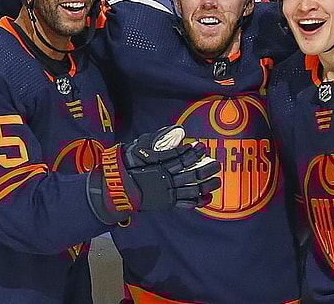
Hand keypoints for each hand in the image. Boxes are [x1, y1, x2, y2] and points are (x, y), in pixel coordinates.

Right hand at [87, 125, 220, 224]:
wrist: (117, 187)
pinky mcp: (166, 202)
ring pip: (191, 190)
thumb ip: (159, 138)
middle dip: (206, 169)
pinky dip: (197, 201)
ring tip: (217, 181)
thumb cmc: (129, 163)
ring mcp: (167, 192)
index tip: (201, 146)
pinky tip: (207, 198)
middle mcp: (165, 179)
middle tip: (216, 164)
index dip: (193, 152)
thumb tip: (178, 130)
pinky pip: (184, 203)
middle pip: (191, 174)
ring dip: (206, 185)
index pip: (180, 157)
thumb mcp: (140, 146)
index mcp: (159, 164)